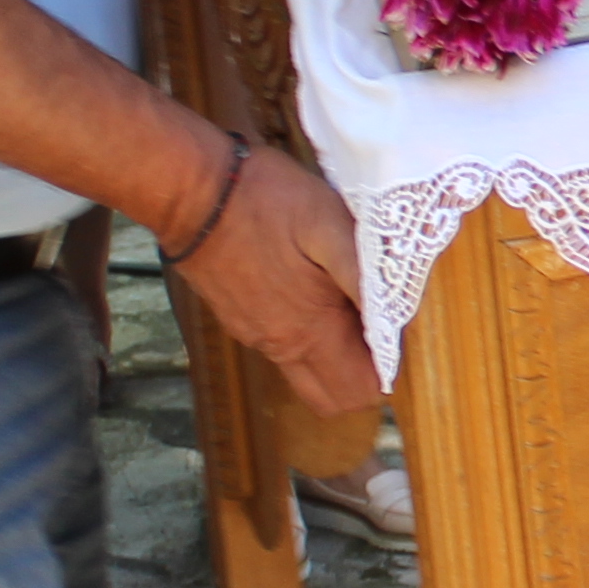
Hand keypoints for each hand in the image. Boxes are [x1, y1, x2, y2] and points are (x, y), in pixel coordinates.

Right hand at [164, 133, 379, 413]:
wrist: (192, 191)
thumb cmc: (265, 202)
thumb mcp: (328, 224)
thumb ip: (364, 276)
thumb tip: (396, 319)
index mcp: (309, 332)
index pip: (359, 391)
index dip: (386, 366)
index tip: (393, 326)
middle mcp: (281, 346)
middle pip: (333, 396)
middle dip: (362, 373)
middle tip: (374, 323)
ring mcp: (256, 335)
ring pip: (307, 374)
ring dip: (335, 353)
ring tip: (346, 301)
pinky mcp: (239, 319)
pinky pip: (283, 348)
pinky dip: (306, 335)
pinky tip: (312, 288)